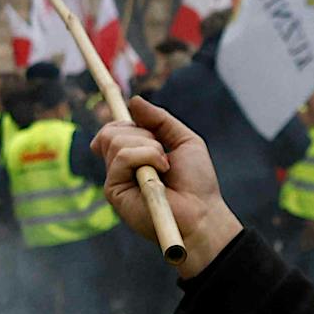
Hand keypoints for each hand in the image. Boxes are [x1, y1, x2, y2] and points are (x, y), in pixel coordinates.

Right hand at [93, 95, 242, 280]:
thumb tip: (133, 101)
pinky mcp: (114, 190)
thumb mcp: (184, 140)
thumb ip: (160, 119)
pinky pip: (122, 157)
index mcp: (134, 156)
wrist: (201, 213)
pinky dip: (145, 157)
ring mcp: (116, 178)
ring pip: (116, 140)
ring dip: (149, 147)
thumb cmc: (197, 182)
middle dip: (142, 133)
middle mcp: (121, 167)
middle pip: (112, 131)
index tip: (129, 114)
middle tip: (163, 153)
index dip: (118, 121)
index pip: (113, 130)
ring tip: (165, 167)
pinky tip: (160, 173)